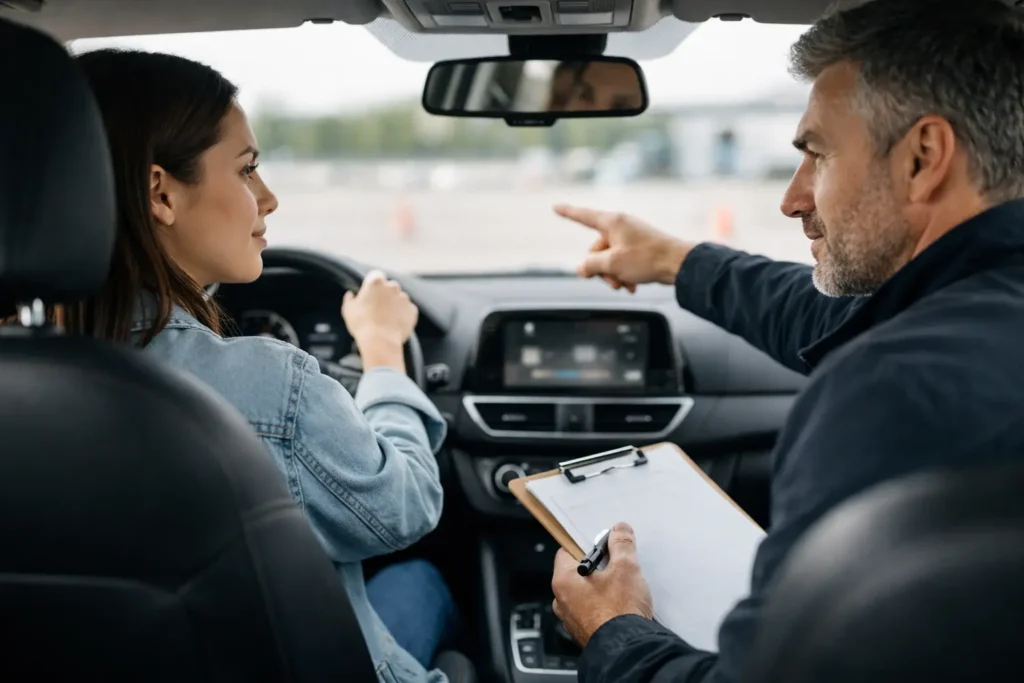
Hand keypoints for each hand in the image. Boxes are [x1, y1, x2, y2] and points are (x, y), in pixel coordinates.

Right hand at [341, 270, 417, 370]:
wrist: (380, 342)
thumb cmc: (362, 325)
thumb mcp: (348, 310)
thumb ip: (350, 299)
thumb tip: (351, 295)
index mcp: (376, 282)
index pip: (376, 276)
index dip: (373, 285)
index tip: (370, 294)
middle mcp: (392, 287)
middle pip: (389, 287)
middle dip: (385, 295)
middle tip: (377, 310)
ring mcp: (404, 298)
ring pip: (399, 299)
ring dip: (394, 306)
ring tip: (386, 320)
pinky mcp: (413, 310)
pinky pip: (407, 310)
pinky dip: (403, 316)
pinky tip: (394, 325)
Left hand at [551, 523, 653, 646]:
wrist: (627, 649)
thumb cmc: (619, 612)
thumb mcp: (625, 568)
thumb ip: (621, 544)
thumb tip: (619, 531)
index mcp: (563, 580)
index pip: (566, 551)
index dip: (585, 544)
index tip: (601, 544)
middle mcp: (562, 600)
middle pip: (576, 573)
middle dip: (596, 567)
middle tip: (615, 565)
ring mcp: (572, 619)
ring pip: (584, 594)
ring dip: (600, 588)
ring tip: (621, 587)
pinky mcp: (585, 632)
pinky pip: (591, 612)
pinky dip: (603, 607)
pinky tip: (620, 606)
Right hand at [554, 205, 694, 290]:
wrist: (679, 264)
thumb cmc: (647, 259)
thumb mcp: (612, 264)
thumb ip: (591, 265)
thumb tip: (582, 268)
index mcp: (612, 222)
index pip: (583, 216)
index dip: (567, 212)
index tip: (555, 206)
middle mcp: (620, 226)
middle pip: (596, 249)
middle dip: (601, 269)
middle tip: (613, 281)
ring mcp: (630, 237)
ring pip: (609, 259)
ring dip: (613, 275)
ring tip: (625, 286)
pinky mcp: (639, 248)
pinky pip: (623, 262)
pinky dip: (624, 274)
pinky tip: (632, 286)